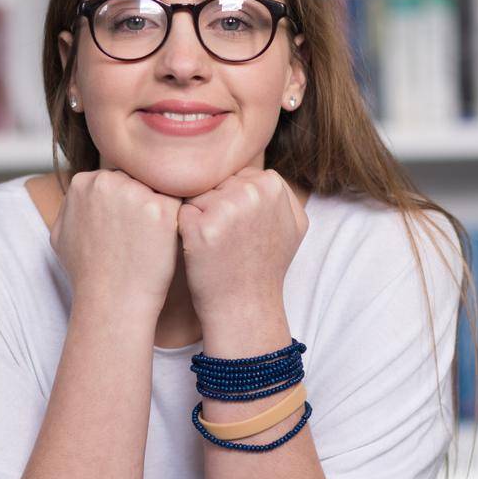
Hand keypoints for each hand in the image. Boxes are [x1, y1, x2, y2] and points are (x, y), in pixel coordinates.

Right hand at [49, 168, 181, 318]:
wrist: (112, 301)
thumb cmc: (87, 273)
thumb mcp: (60, 235)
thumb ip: (70, 206)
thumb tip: (80, 193)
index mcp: (83, 182)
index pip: (115, 177)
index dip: (124, 200)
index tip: (126, 223)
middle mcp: (107, 181)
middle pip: (137, 177)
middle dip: (143, 198)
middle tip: (143, 230)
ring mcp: (136, 192)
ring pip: (158, 186)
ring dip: (160, 206)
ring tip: (154, 236)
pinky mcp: (162, 209)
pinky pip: (178, 201)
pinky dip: (177, 217)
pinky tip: (170, 237)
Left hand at [176, 166, 308, 324]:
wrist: (246, 307)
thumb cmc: (266, 265)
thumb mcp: (295, 225)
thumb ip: (282, 191)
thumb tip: (264, 171)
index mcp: (272, 185)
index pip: (238, 176)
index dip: (235, 203)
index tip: (244, 229)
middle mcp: (251, 192)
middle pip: (216, 183)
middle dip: (216, 207)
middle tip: (229, 239)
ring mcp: (225, 209)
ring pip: (197, 196)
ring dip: (200, 217)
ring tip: (217, 245)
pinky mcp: (199, 228)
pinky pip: (182, 213)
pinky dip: (185, 229)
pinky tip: (200, 249)